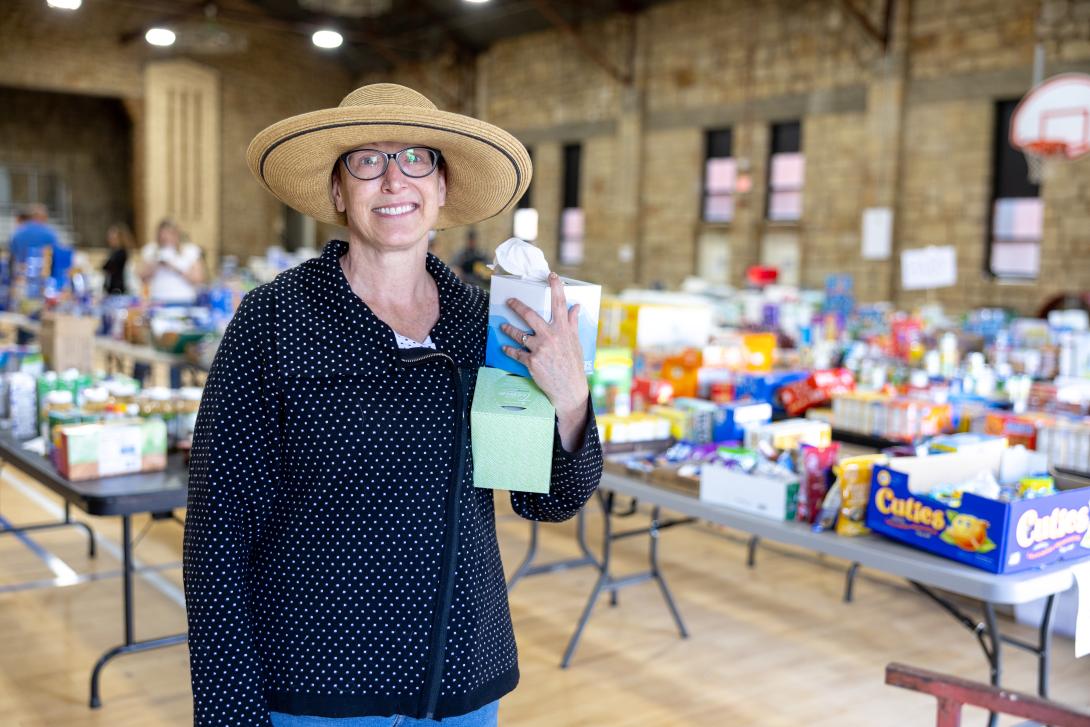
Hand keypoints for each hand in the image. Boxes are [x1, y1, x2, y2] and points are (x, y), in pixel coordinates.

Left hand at [501, 273, 588, 447]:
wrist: (570, 389)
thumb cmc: (573, 365)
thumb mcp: (576, 342)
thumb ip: (572, 323)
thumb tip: (576, 307)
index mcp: (563, 330)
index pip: (560, 304)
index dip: (556, 287)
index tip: (552, 275)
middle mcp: (551, 336)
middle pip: (530, 315)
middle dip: (517, 306)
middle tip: (509, 301)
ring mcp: (540, 349)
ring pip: (518, 334)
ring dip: (508, 329)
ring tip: (503, 326)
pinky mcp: (531, 362)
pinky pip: (515, 352)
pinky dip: (508, 350)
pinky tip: (504, 348)